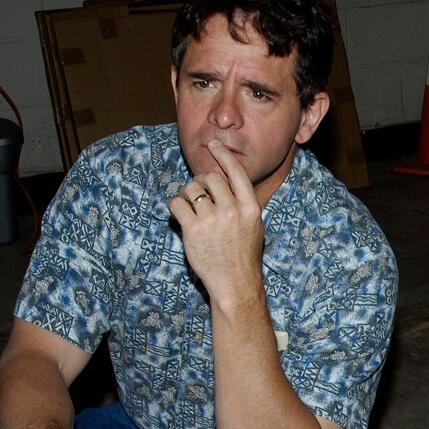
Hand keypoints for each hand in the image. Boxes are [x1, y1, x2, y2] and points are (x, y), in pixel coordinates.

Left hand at [170, 139, 266, 312]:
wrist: (235, 284)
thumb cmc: (243, 257)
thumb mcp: (253, 226)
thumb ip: (242, 203)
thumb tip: (225, 180)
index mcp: (250, 207)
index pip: (236, 171)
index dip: (223, 154)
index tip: (214, 143)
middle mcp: (232, 210)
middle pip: (211, 178)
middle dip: (201, 182)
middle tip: (198, 194)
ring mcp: (212, 220)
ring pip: (191, 189)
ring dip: (187, 194)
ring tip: (190, 208)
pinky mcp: (193, 229)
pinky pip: (177, 204)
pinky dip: (175, 206)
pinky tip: (180, 215)